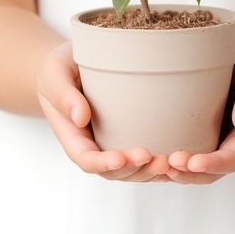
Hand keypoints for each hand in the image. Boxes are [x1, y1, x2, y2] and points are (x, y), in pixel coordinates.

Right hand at [36, 40, 172, 181]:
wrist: (74, 61)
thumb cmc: (61, 67)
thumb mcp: (55, 73)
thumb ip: (63, 94)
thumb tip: (80, 118)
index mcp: (73, 136)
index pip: (86, 159)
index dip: (104, 163)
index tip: (121, 158)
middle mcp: (94, 145)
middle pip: (113, 172)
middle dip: (135, 170)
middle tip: (156, 159)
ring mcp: (113, 143)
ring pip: (133, 170)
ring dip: (151, 171)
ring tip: (172, 162)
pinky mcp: (131, 135)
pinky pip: (145, 158)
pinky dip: (161, 164)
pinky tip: (179, 160)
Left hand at [166, 40, 234, 183]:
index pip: (233, 158)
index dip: (214, 164)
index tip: (194, 163)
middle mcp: (228, 145)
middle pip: (209, 173)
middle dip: (189, 173)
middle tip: (169, 164)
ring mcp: (210, 143)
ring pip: (191, 170)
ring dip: (174, 172)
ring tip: (155, 165)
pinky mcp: (193, 135)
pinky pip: (180, 154)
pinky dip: (165, 162)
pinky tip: (146, 157)